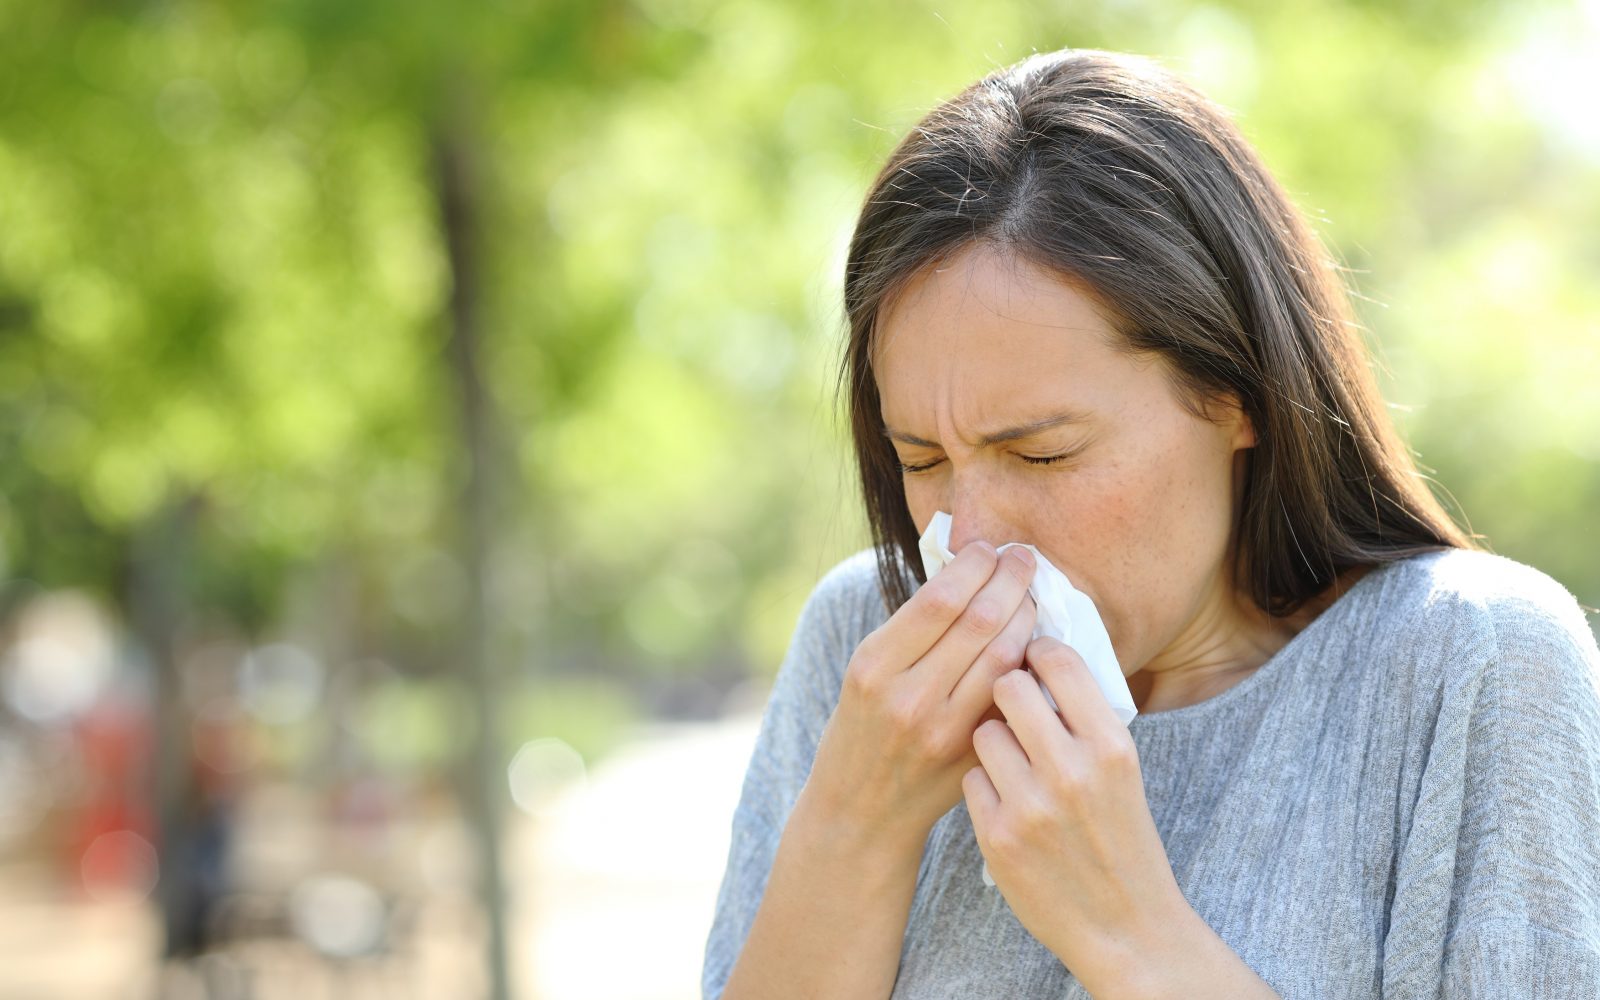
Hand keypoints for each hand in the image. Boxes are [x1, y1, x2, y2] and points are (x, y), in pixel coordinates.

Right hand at [803, 542, 1037, 847]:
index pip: (940, 599)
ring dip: (1027, 616)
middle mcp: (907, 696)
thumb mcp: (867, 672)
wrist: (860, 811)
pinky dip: (1027, 663)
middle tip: (1025, 558)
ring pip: (1004, 657)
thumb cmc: (862, 728)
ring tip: (1033, 594)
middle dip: (1011, 580)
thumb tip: (968, 574)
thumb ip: (913, 631)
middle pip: (979, 621)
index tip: (988, 548)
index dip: (974, 565)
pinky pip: (1010, 697)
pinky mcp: (970, 756)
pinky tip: (1035, 642)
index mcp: (874, 665)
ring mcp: (942, 730)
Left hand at [963, 637, 1185, 984]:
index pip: (1060, 662)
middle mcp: (1071, 770)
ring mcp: (1030, 805)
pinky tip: (1007, 805)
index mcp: (1111, 746)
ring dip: (992, 742)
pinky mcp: (997, 836)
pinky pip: (971, 780)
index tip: (1032, 657)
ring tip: (1013, 765)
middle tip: (1011, 706)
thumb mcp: (1122, 772)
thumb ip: (1085, 720)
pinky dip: (984, 788)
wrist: (1126, 927)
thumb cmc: (1122, 840)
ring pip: (983, 733)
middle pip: (1007, 686)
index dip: (1038, 652)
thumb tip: (1039, 660)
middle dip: (1005, 690)